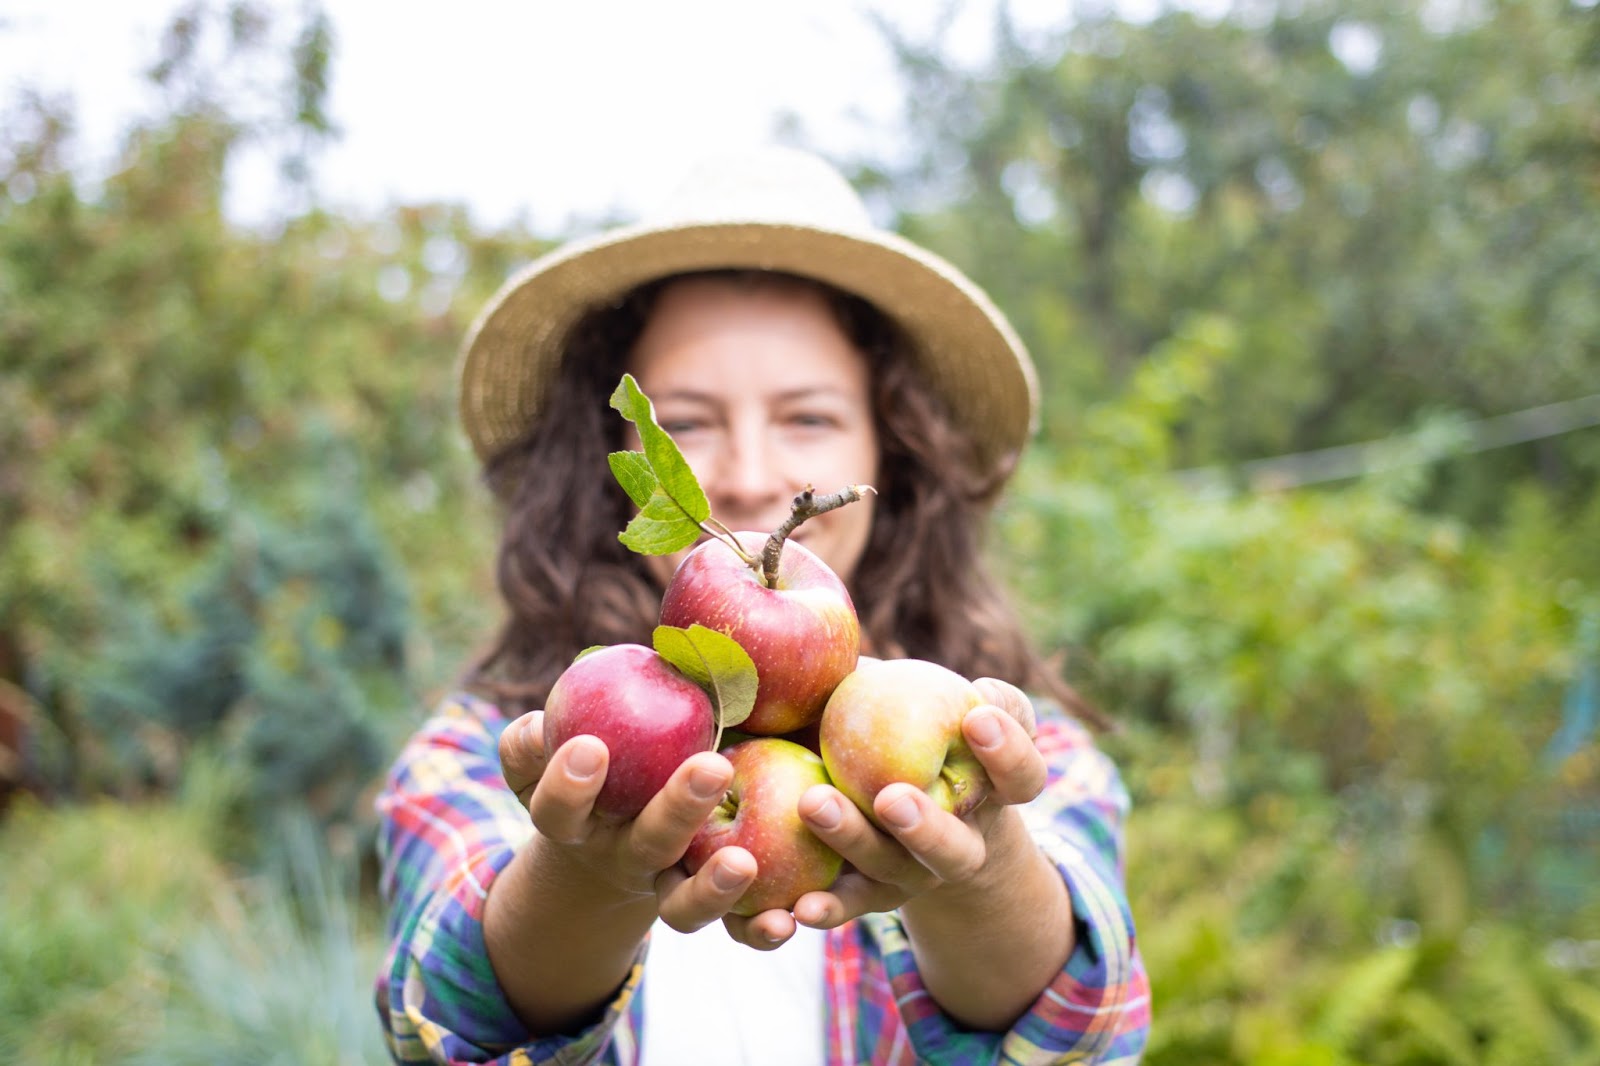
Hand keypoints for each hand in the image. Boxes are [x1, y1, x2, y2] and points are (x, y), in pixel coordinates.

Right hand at [497, 711, 759, 928]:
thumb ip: (554, 723)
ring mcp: (665, 886)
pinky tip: (786, 921)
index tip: (591, 746)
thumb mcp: (561, 746)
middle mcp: (622, 856)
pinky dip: (758, 931)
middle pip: (645, 844)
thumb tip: (568, 689)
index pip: (558, 808)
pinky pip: (734, 928)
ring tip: (744, 864)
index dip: (567, 784)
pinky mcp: (707, 906)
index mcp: (577, 821)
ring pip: (682, 904)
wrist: (614, 834)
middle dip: (675, 810)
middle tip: (712, 767)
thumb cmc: (595, 763)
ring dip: (712, 888)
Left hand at [715, 678, 1045, 947]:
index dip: (1008, 750)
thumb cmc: (929, 733)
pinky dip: (825, 907)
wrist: (916, 813)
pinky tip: (796, 906)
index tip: (977, 717)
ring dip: (854, 842)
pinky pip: (849, 906)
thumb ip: (921, 681)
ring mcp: (917, 878)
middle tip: (891, 797)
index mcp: (997, 792)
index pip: (1022, 775)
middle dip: (925, 826)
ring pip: (892, 871)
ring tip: (812, 805)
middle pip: (953, 847)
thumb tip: (859, 647)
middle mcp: (964, 845)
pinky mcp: (872, 897)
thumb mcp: (936, 703)